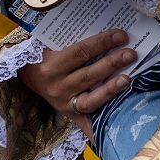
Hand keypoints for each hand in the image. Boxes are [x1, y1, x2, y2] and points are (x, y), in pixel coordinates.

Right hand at [18, 30, 136, 132]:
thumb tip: (111, 35)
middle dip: (112, 64)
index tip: (121, 35)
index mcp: (52, 65)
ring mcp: (64, 103)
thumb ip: (77, 43)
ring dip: (111, 89)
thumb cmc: (46, 56)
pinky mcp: (70, 114)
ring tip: (128, 79)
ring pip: (91, 99)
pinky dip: (101, 124)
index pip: (81, 51)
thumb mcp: (53, 46)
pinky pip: (87, 120)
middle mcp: (57, 86)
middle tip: (131, 54)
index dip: (102, 43)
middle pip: (89, 75)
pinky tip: (118, 123)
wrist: (28, 76)